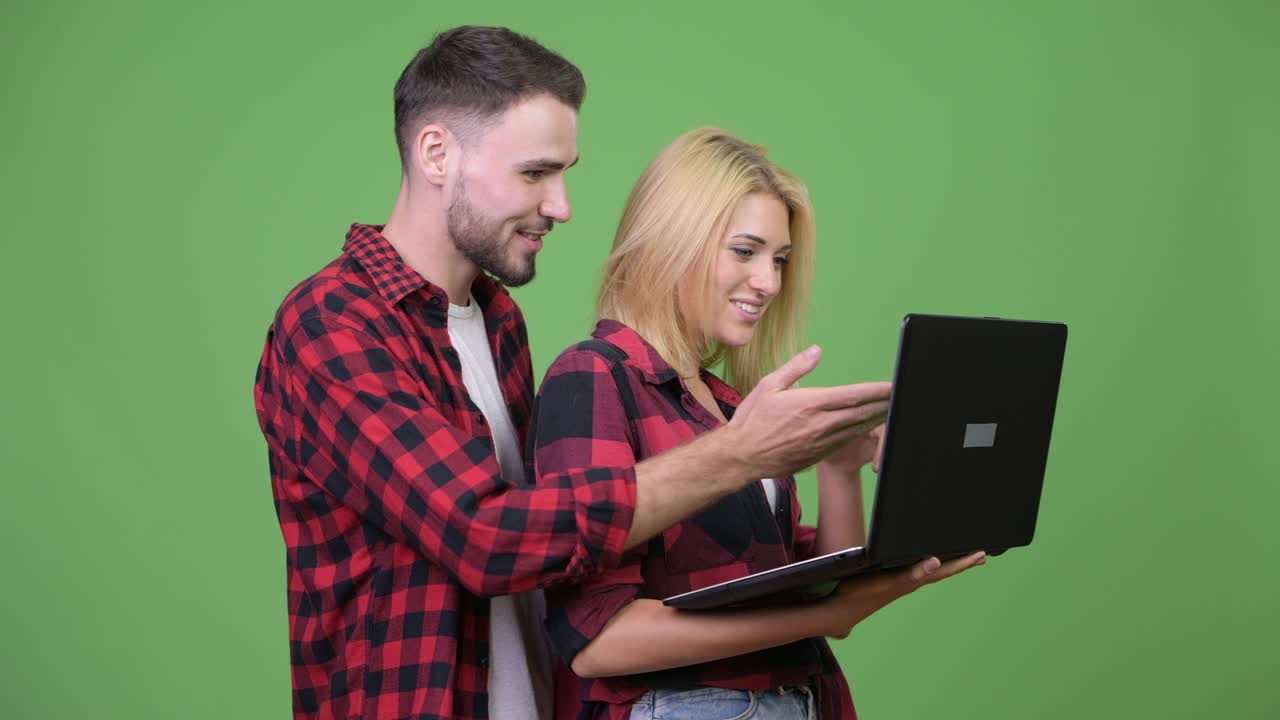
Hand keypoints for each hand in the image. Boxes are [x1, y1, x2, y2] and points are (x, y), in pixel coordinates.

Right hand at [727, 346, 890, 479]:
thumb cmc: (752, 420)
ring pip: (858, 428)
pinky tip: (868, 425)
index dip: (876, 390)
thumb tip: (817, 351)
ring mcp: (821, 442)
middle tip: (899, 396)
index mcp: (809, 403)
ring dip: (877, 418)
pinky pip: (847, 441)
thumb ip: (796, 367)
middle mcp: (820, 424)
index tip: (891, 385)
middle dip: (883, 404)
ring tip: (890, 409)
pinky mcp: (819, 454)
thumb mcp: (769, 385)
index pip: (853, 394)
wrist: (742, 456)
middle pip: (862, 412)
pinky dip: (862, 431)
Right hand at [820, 551, 986, 638]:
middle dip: (962, 562)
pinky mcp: (892, 581)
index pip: (945, 569)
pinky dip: (930, 565)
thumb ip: (912, 574)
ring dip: (948, 564)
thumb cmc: (861, 593)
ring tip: (962, 559)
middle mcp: (911, 581)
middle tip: (981, 556)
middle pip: (943, 570)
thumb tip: (936, 562)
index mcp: (913, 579)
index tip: (981, 553)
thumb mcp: (887, 582)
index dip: (963, 562)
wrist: (842, 608)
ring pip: (932, 570)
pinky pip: (919, 571)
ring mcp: (902, 582)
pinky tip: (927, 563)